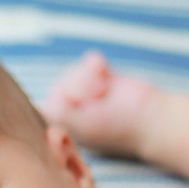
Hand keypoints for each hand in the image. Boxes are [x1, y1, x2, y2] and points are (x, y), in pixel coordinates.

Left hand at [41, 51, 155, 156]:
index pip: (47, 105)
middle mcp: (69, 107)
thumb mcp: (81, 124)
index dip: (63, 103)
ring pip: (73, 72)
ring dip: (90, 79)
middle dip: (79, 90)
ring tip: (104, 94)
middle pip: (60, 85)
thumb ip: (56, 112)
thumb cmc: (115, 127)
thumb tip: (39, 100)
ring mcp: (83, 90)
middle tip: (97, 105)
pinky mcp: (98, 75)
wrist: (149, 118)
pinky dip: (97, 66)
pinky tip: (107, 78)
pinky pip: (89, 60)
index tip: (80, 113)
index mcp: (61, 124)